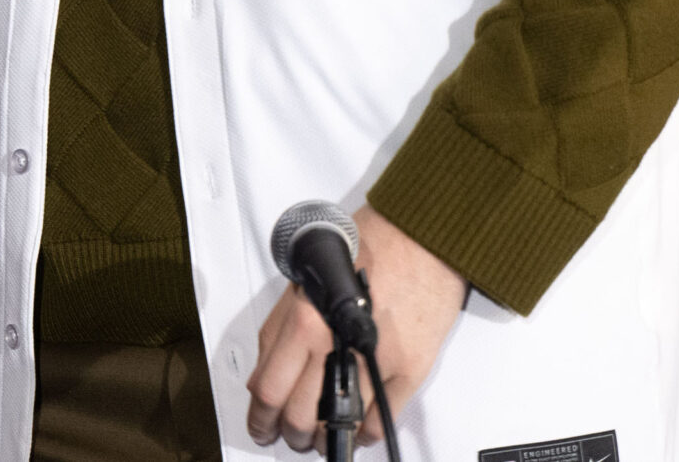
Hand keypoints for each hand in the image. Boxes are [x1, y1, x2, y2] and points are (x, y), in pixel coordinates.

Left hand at [245, 206, 464, 451]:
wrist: (418, 237)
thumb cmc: (362, 249)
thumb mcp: (303, 282)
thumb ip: (280, 331)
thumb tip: (264, 378)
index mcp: (302, 319)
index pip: (268, 388)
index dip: (260, 417)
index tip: (261, 427)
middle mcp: (335, 343)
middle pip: (299, 414)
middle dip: (291, 434)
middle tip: (291, 436)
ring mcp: (374, 360)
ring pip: (339, 425)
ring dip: (325, 440)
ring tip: (322, 438)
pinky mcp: (409, 368)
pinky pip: (380, 420)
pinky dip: (365, 434)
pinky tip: (359, 431)